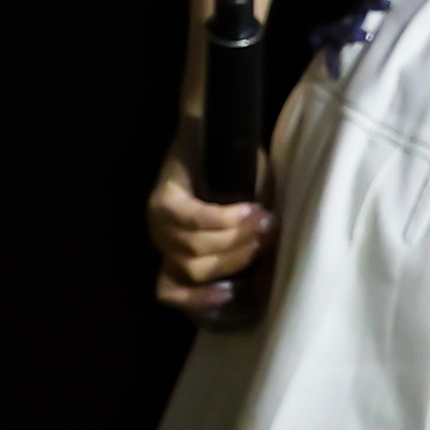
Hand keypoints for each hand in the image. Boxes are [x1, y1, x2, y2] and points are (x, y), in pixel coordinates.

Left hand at [148, 130, 271, 314]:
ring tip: (265, 220)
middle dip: (238, 257)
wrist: (216, 128)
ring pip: (196, 248)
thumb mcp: (245, 217)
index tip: (231, 295)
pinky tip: (248, 209)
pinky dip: (223, 218)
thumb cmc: (234, 176)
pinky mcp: (162, 198)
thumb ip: (250, 242)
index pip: (171, 291)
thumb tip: (270, 273)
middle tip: (269, 236)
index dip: (197, 300)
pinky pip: (193, 219)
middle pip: (197, 269)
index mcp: (175, 254)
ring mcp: (158, 221)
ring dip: (236, 237)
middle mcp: (162, 241)